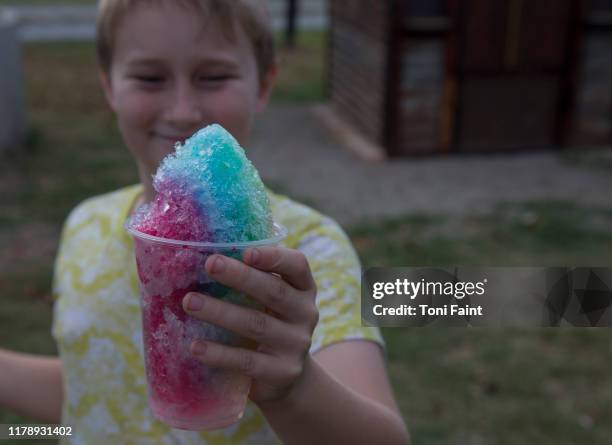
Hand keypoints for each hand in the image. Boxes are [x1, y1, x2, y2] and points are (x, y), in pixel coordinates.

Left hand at [182, 246, 318, 404]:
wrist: (285, 377)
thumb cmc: (267, 323)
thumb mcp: (269, 300)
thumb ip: (251, 280)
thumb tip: (202, 256)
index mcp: (304, 288)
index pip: (297, 265)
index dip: (274, 257)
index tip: (246, 252)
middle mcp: (306, 313)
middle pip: (274, 291)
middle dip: (240, 276)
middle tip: (210, 264)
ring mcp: (296, 344)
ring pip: (256, 324)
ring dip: (220, 312)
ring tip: (189, 302)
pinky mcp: (282, 372)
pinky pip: (246, 360)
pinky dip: (219, 353)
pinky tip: (195, 346)